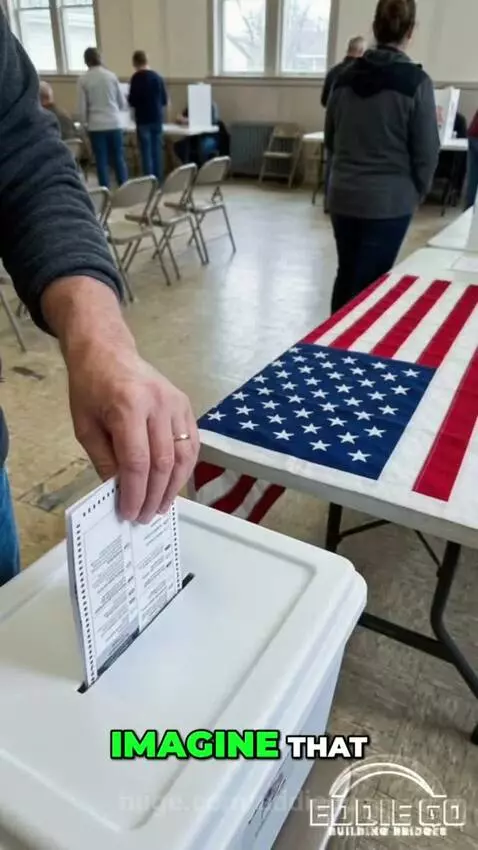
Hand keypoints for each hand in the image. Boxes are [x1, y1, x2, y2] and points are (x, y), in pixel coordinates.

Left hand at [68, 341, 198, 522]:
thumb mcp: (85, 426)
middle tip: (145, 516)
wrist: (107, 351)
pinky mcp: (184, 403)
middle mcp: (157, 403)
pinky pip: (191, 442)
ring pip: (183, 455)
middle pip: (163, 461)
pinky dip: (185, 467)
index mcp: (127, 406)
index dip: (135, 492)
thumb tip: (121, 493)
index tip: (129, 512)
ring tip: (162, 506)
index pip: (137, 461)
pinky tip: (174, 484)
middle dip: (154, 495)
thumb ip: (104, 460)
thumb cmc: (91, 387)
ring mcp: (175, 402)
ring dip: (174, 486)